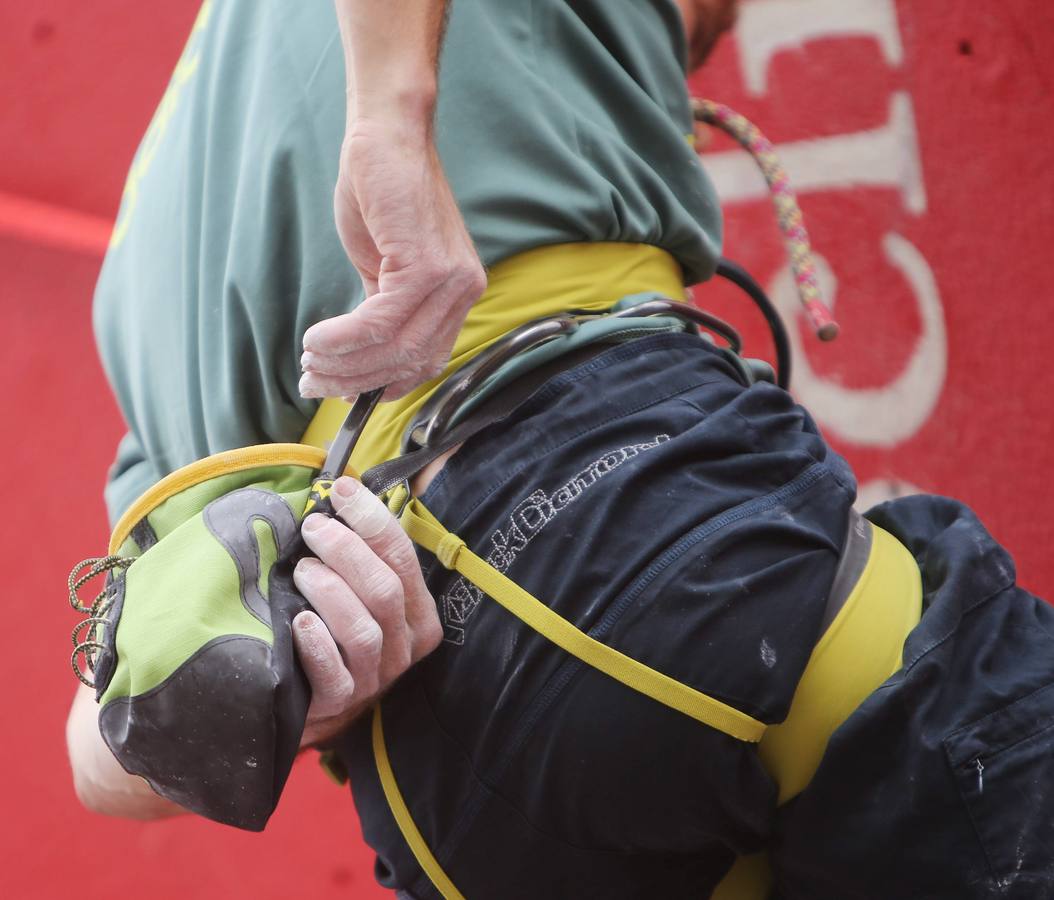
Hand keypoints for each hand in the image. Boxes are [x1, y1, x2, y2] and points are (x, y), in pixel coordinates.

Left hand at [292, 477, 442, 745]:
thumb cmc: (339, 632)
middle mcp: (403, 646)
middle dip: (347, 550)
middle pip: (384, 590)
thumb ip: (363, 555)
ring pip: (363, 629)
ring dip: (331, 591)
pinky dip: (317, 644)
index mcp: (418, 613)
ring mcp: (375, 676)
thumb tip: (340, 491)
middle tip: (314, 528)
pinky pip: (333, 672)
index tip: (342, 489)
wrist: (318, 704)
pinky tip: (299, 622)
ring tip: (302, 571)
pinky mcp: (341, 701)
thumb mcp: (363, 595)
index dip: (372, 520)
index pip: (403, 557)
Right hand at [299, 116, 486, 401]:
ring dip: (343, 364)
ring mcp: (449, 281)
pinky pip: (379, 323)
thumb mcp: (382, 266)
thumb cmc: (381, 195)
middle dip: (354, 381)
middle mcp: (462, 291)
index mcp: (457, 295)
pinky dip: (343, 339)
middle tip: (313, 382)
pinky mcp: (426, 267)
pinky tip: (317, 340)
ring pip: (393, 348)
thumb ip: (380, 312)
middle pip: (408, 362)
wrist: (386, 137)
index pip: (425, 361)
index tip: (342, 391)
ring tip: (310, 362)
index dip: (381, 384)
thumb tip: (354, 362)